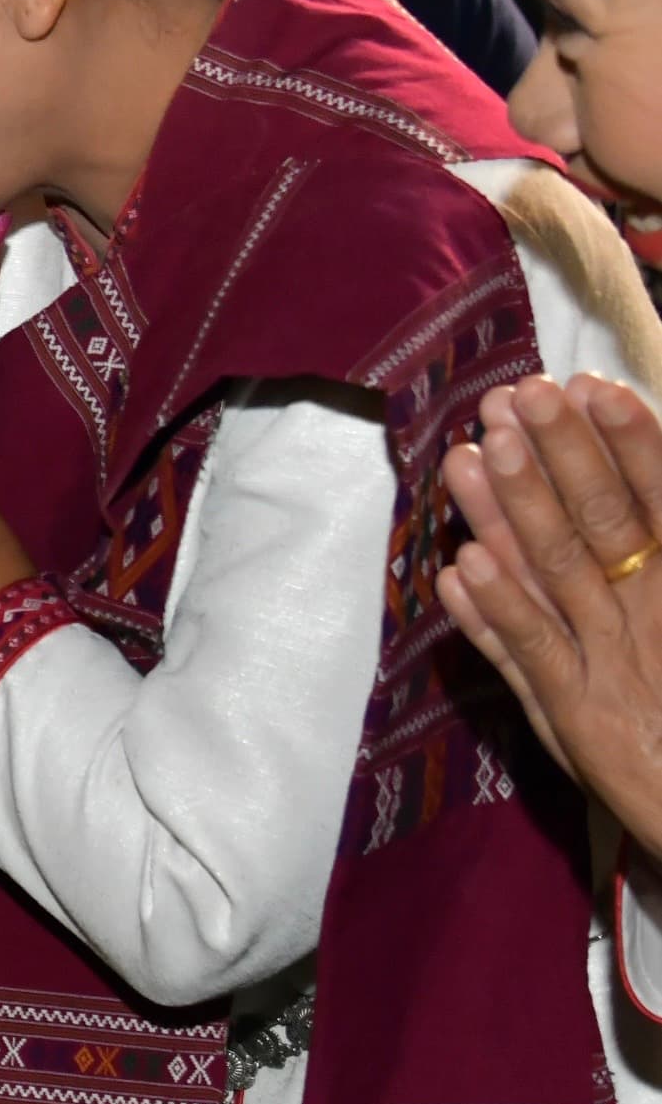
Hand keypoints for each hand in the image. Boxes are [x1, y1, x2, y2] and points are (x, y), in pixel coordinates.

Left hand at [442, 376, 661, 842]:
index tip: (591, 386)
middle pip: (608, 521)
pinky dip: (498, 610)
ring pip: (560, 573)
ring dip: (514, 510)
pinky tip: (462, 564)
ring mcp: (617, 665)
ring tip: (479, 450)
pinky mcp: (580, 717)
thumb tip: (623, 507)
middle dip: (563, 454)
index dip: (631, 441)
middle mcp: (659, 616)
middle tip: (520, 394)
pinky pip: (534, 654)